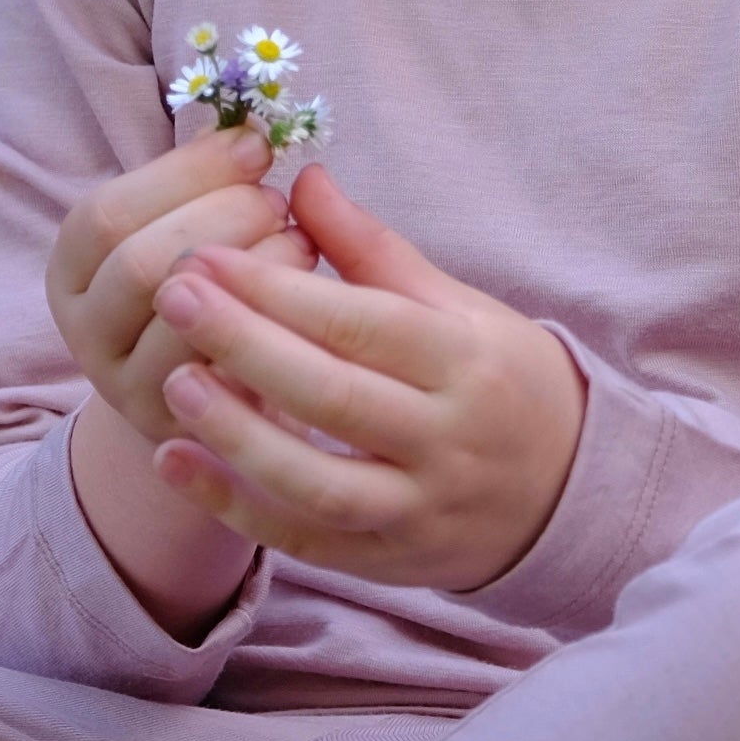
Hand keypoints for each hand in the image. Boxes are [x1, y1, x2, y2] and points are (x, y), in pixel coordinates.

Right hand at [44, 125, 312, 442]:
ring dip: (256, 267)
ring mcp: (128, 388)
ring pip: (185, 319)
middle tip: (276, 203)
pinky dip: (273, 321)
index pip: (106, 214)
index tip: (254, 148)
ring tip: (298, 242)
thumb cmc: (205, 286)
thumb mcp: (184, 227)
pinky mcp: (186, 428)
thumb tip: (249, 131)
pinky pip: (230, 371)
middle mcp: (85, 332)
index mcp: (70, 269)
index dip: (186, 172)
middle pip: (140, 264)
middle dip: (223, 218)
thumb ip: (205, 181)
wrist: (214, 395)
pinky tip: (306, 299)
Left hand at [146, 165, 583, 594]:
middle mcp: (447, 439)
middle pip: (334, 396)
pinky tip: (175, 462)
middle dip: (245, 345)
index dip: (277, 289)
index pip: (361, 323)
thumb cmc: (497, 375)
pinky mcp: (390, 562)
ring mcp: (420, 509)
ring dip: (238, 434)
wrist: (567, 488)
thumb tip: (304, 178)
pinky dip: (237, 507)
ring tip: (172, 382)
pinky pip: (306, 542)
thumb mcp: (455, 304)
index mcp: (465, 359)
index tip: (205, 254)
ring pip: (318, 482)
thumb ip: (373, 249)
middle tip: (171, 295)